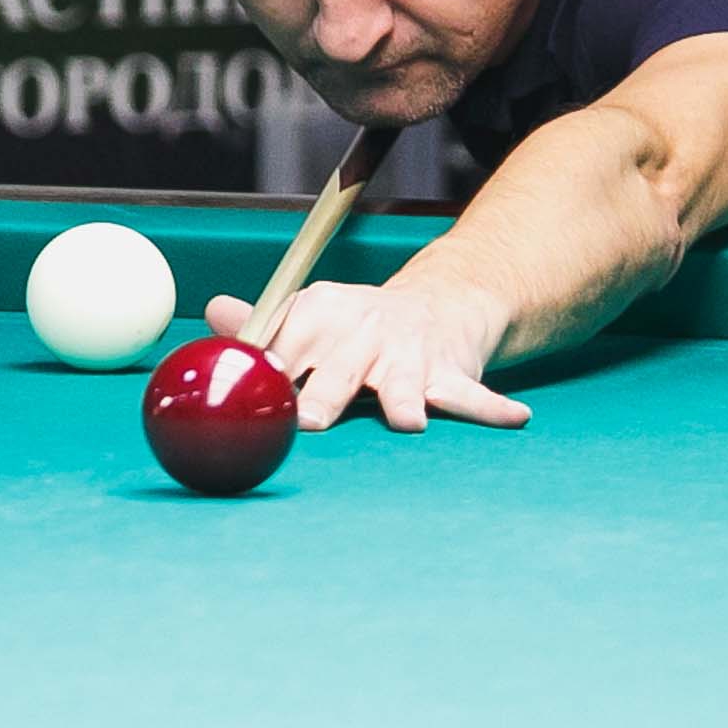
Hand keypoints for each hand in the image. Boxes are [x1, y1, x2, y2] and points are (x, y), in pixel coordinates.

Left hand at [214, 275, 527, 434]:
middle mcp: (364, 331)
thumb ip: (261, 327)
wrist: (435, 304)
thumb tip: (212, 314)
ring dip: (406, 402)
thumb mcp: (306, 317)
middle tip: (313, 422)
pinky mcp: (449, 373)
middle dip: (327, 396)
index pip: (287, 347)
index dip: (271, 375)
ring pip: (404, 384)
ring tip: (410, 423)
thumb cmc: (354, 327)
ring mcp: (408, 353)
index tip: (254, 398)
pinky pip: (473, 395)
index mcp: (319, 313)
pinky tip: (515, 418)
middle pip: (339, 369)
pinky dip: (493, 409)